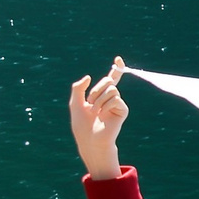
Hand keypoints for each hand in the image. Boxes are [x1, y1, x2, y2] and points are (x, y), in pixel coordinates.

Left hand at [69, 63, 128, 180]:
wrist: (89, 140)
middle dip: (96, 89)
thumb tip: (88, 77)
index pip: (111, 79)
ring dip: (99, 100)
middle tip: (89, 102)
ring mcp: (118, 103)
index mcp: (101, 95)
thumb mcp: (75, 104)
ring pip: (112, 89)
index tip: (118, 58)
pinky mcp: (123, 110)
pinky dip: (106, 106)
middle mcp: (112, 98)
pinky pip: (116, 99)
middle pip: (109, 81)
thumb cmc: (82, 125)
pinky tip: (102, 114)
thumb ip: (78, 88)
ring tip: (95, 112)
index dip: (116, 68)